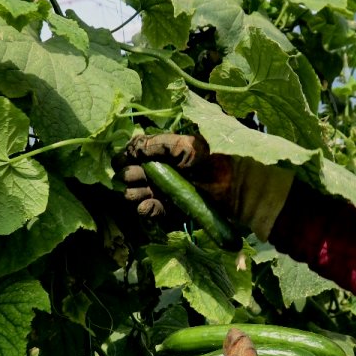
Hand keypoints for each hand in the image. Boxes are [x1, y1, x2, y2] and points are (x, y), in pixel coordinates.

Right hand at [117, 133, 232, 218]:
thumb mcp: (184, 145)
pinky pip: (151, 211)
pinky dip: (146, 209)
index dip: (125, 159)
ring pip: (137, 194)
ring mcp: (165, 192)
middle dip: (130, 176)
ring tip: (145, 191)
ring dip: (136, 193)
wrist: (235, 183)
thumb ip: (155, 144)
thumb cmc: (211, 157)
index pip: (134, 155)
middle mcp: (161, 172)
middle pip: (131, 175)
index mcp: (162, 153)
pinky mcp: (171, 209)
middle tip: (137, 177)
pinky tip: (147, 205)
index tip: (120, 162)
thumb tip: (130, 146)